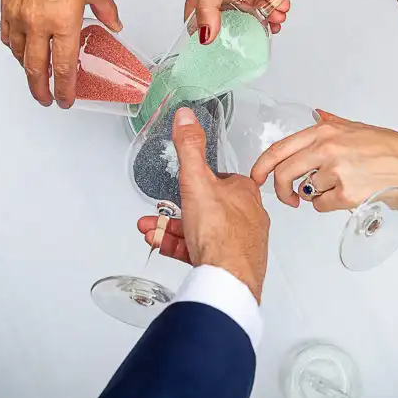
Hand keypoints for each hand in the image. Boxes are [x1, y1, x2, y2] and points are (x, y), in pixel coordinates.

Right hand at [2, 0, 119, 107]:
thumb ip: (105, 9)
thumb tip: (114, 24)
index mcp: (64, 21)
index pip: (64, 68)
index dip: (66, 90)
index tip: (66, 100)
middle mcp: (39, 23)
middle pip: (37, 70)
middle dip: (42, 91)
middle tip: (47, 100)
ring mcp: (20, 17)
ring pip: (20, 56)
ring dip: (28, 71)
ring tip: (37, 77)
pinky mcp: (7, 8)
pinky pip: (8, 38)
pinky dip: (15, 49)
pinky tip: (22, 50)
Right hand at [136, 107, 269, 301]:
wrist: (228, 280)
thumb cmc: (221, 233)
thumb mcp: (197, 180)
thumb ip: (189, 148)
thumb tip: (186, 117)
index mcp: (244, 193)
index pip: (219, 179)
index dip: (196, 181)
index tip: (179, 185)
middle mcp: (246, 217)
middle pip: (207, 207)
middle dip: (176, 211)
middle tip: (157, 214)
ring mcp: (239, 243)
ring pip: (202, 231)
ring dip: (172, 230)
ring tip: (151, 231)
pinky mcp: (230, 264)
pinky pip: (203, 252)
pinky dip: (180, 247)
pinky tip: (163, 247)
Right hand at [185, 0, 288, 42]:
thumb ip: (210, 8)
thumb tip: (206, 36)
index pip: (200, 18)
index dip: (209, 34)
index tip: (222, 51)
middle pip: (232, 14)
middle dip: (248, 25)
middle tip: (261, 34)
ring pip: (252, 4)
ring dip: (266, 13)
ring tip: (277, 17)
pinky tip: (282, 4)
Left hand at [252, 110, 397, 211]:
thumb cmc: (393, 150)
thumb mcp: (359, 128)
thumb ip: (332, 123)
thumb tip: (317, 114)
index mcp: (325, 133)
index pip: (280, 149)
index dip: (261, 166)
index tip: (256, 177)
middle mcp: (326, 150)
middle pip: (283, 174)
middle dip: (281, 190)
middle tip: (289, 197)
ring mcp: (335, 173)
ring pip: (306, 192)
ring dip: (315, 195)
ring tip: (340, 186)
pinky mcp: (345, 195)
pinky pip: (321, 205)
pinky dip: (329, 205)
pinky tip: (347, 195)